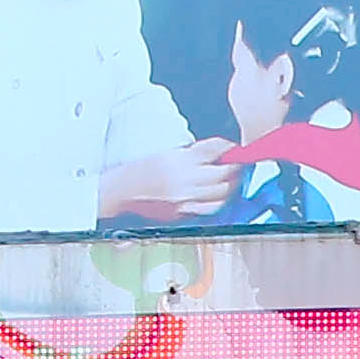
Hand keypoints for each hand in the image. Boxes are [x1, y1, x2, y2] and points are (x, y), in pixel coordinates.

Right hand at [98, 142, 231, 221]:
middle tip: (237, 163)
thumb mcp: (166, 154)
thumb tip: (216, 153)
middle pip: (223, 172)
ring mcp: (186, 197)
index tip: (232, 147)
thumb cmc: (141, 170)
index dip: (227, 147)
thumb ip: (191, 154)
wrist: (122, 190)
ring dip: (230, 185)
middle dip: (234, 167)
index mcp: (178, 160)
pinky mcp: (184, 211)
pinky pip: (211, 208)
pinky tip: (220, 196)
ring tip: (231, 180)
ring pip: (222, 192)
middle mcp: (184, 178)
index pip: (213, 150)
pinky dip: (219, 201)